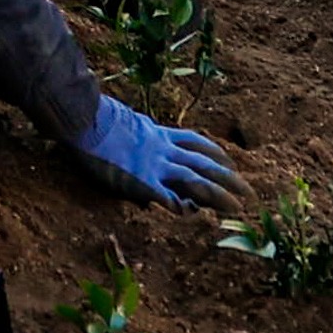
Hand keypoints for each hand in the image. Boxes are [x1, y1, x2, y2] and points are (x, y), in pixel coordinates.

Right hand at [75, 92, 238, 208]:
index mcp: (158, 134)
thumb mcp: (125, 122)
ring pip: (195, 179)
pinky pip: (165, 195)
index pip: (195, 143)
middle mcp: (162, 149)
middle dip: (228, 178)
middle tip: (249, 193)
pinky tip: (190, 216)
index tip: (230, 163)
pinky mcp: (139, 179)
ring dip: (218, 194)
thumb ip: (139, 133)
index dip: (216, 153)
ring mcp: (153, 164)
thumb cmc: (96, 117)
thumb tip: (142, 136)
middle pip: (204, 163)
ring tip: (237, 208)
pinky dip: (178, 205)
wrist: (83, 117)